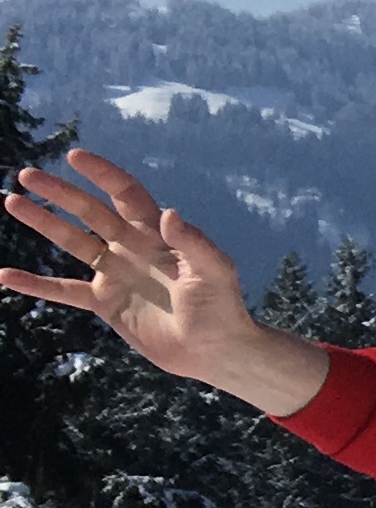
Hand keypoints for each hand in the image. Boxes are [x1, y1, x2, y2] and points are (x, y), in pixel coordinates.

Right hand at [2, 147, 327, 412]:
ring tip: (12, 201)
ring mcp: (116, 274)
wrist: (214, 351)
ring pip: (72, 242)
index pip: (126, 194)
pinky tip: (5, 275)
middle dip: (60, 193)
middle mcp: (133, 248)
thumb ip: (194, 243)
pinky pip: (64, 290)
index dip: (102, 174)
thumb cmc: (222, 308)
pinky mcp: (106, 303)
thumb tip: (169, 213)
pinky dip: (37, 284)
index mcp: (159, 234)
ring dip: (42, 223)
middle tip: (26, 175)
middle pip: (90, 212)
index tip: (74, 157)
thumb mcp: (215, 272)